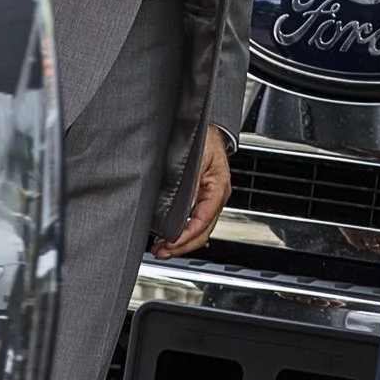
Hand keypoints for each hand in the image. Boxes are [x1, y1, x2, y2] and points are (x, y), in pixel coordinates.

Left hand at [153, 132, 230, 257]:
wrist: (208, 128)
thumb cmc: (204, 138)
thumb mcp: (196, 158)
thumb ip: (190, 184)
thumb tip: (181, 209)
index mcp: (218, 189)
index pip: (202, 221)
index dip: (185, 236)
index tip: (169, 242)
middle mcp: (216, 198)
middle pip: (202, 232)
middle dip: (181, 245)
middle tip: (161, 251)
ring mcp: (211, 200)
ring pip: (199, 230)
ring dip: (181, 241)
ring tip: (161, 249)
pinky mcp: (203, 198)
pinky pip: (195, 221)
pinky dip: (182, 231)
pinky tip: (169, 235)